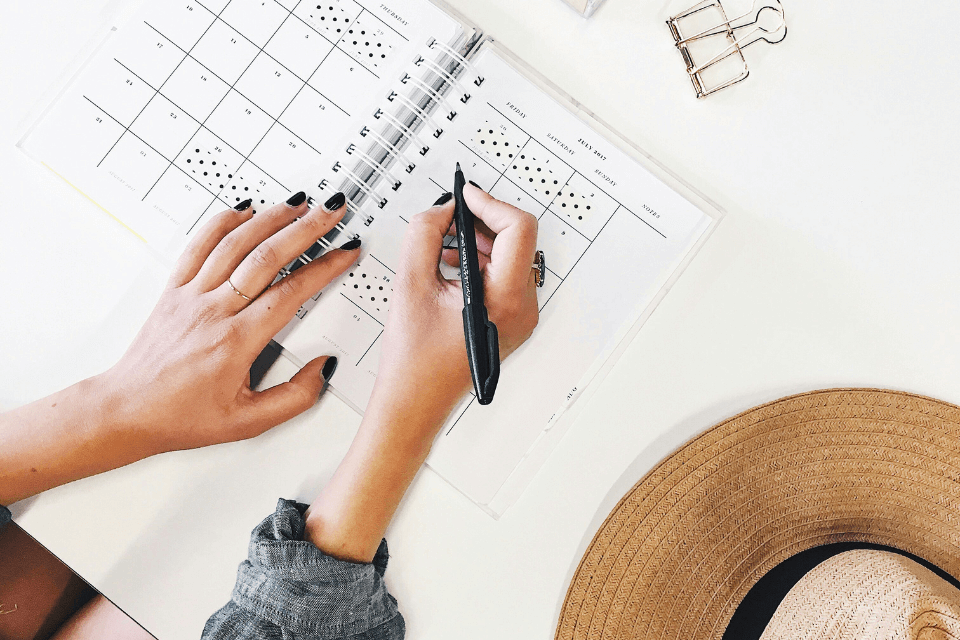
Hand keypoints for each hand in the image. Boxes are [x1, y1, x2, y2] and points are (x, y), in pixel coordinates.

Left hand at [96, 193, 358, 454]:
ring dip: (270, 218)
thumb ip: (294, 397)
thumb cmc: (182, 416)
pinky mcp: (174, 289)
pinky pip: (198, 245)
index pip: (290, 292)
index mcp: (236, 342)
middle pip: (266, 257)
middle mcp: (213, 311)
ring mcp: (191, 296)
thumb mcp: (248, 423)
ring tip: (298, 203)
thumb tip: (323, 368)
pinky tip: (243, 210)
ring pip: (234, 243)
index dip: (324, 268)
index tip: (345, 252)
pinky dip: (222, 221)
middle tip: (331, 212)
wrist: (128, 410)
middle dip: (306, 228)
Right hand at [371, 184, 540, 422]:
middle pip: (517, 241)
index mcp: (506, 299)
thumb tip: (443, 210)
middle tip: (450, 216)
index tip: (466, 196)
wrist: (415, 400)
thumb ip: (424, 234)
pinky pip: (504, 276)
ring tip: (443, 246)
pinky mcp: (511, 319)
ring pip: (511, 257)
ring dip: (479, 242)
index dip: (490, 203)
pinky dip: (480, 262)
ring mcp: (521, 316)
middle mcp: (523, 309)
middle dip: (482, 222)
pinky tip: (450, 266)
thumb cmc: (414, 360)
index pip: (519, 229)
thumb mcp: (410, 283)